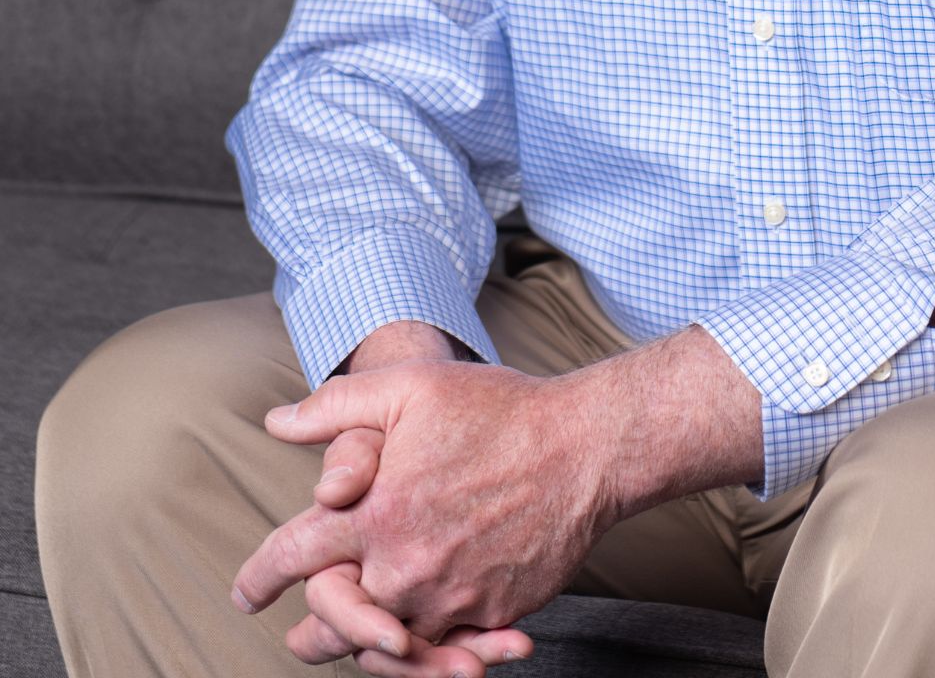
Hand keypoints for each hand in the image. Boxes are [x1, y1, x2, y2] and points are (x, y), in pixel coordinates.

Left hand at [232, 328, 762, 676]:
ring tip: (354, 645)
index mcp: (376, 514)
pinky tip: (422, 641)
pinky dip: (432, 651)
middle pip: (334, 623)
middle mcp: (405, 567)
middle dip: (309, 634)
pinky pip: (449, 645)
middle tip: (295, 637)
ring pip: (390, 646)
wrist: (587, 446)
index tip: (244, 593)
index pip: (295, 558)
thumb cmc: (500, 408)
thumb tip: (276, 421)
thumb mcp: (412, 387)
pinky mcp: (492, 613)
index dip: (260, 577)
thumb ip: (336, 406)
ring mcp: (451, 597)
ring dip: (367, 648)